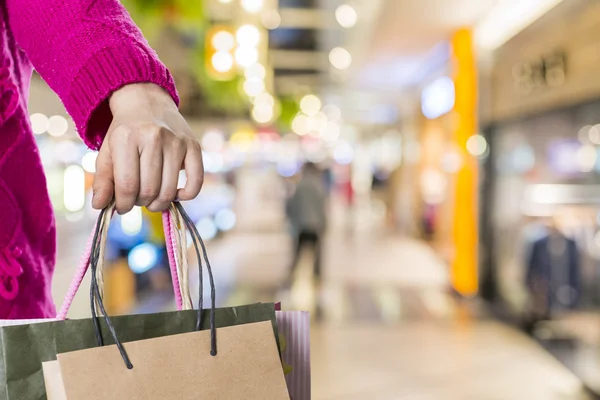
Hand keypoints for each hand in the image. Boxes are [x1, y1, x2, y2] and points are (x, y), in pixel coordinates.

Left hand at [92, 83, 202, 213]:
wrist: (147, 102)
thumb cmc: (125, 132)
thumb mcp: (107, 152)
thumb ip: (102, 180)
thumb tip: (99, 206)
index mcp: (126, 138)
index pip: (127, 185)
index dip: (123, 204)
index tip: (122, 207)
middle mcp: (154, 137)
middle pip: (149, 190)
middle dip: (140, 203)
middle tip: (137, 199)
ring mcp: (176, 141)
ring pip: (169, 190)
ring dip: (159, 203)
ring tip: (151, 198)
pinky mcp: (193, 145)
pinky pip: (195, 181)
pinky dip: (186, 195)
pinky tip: (176, 194)